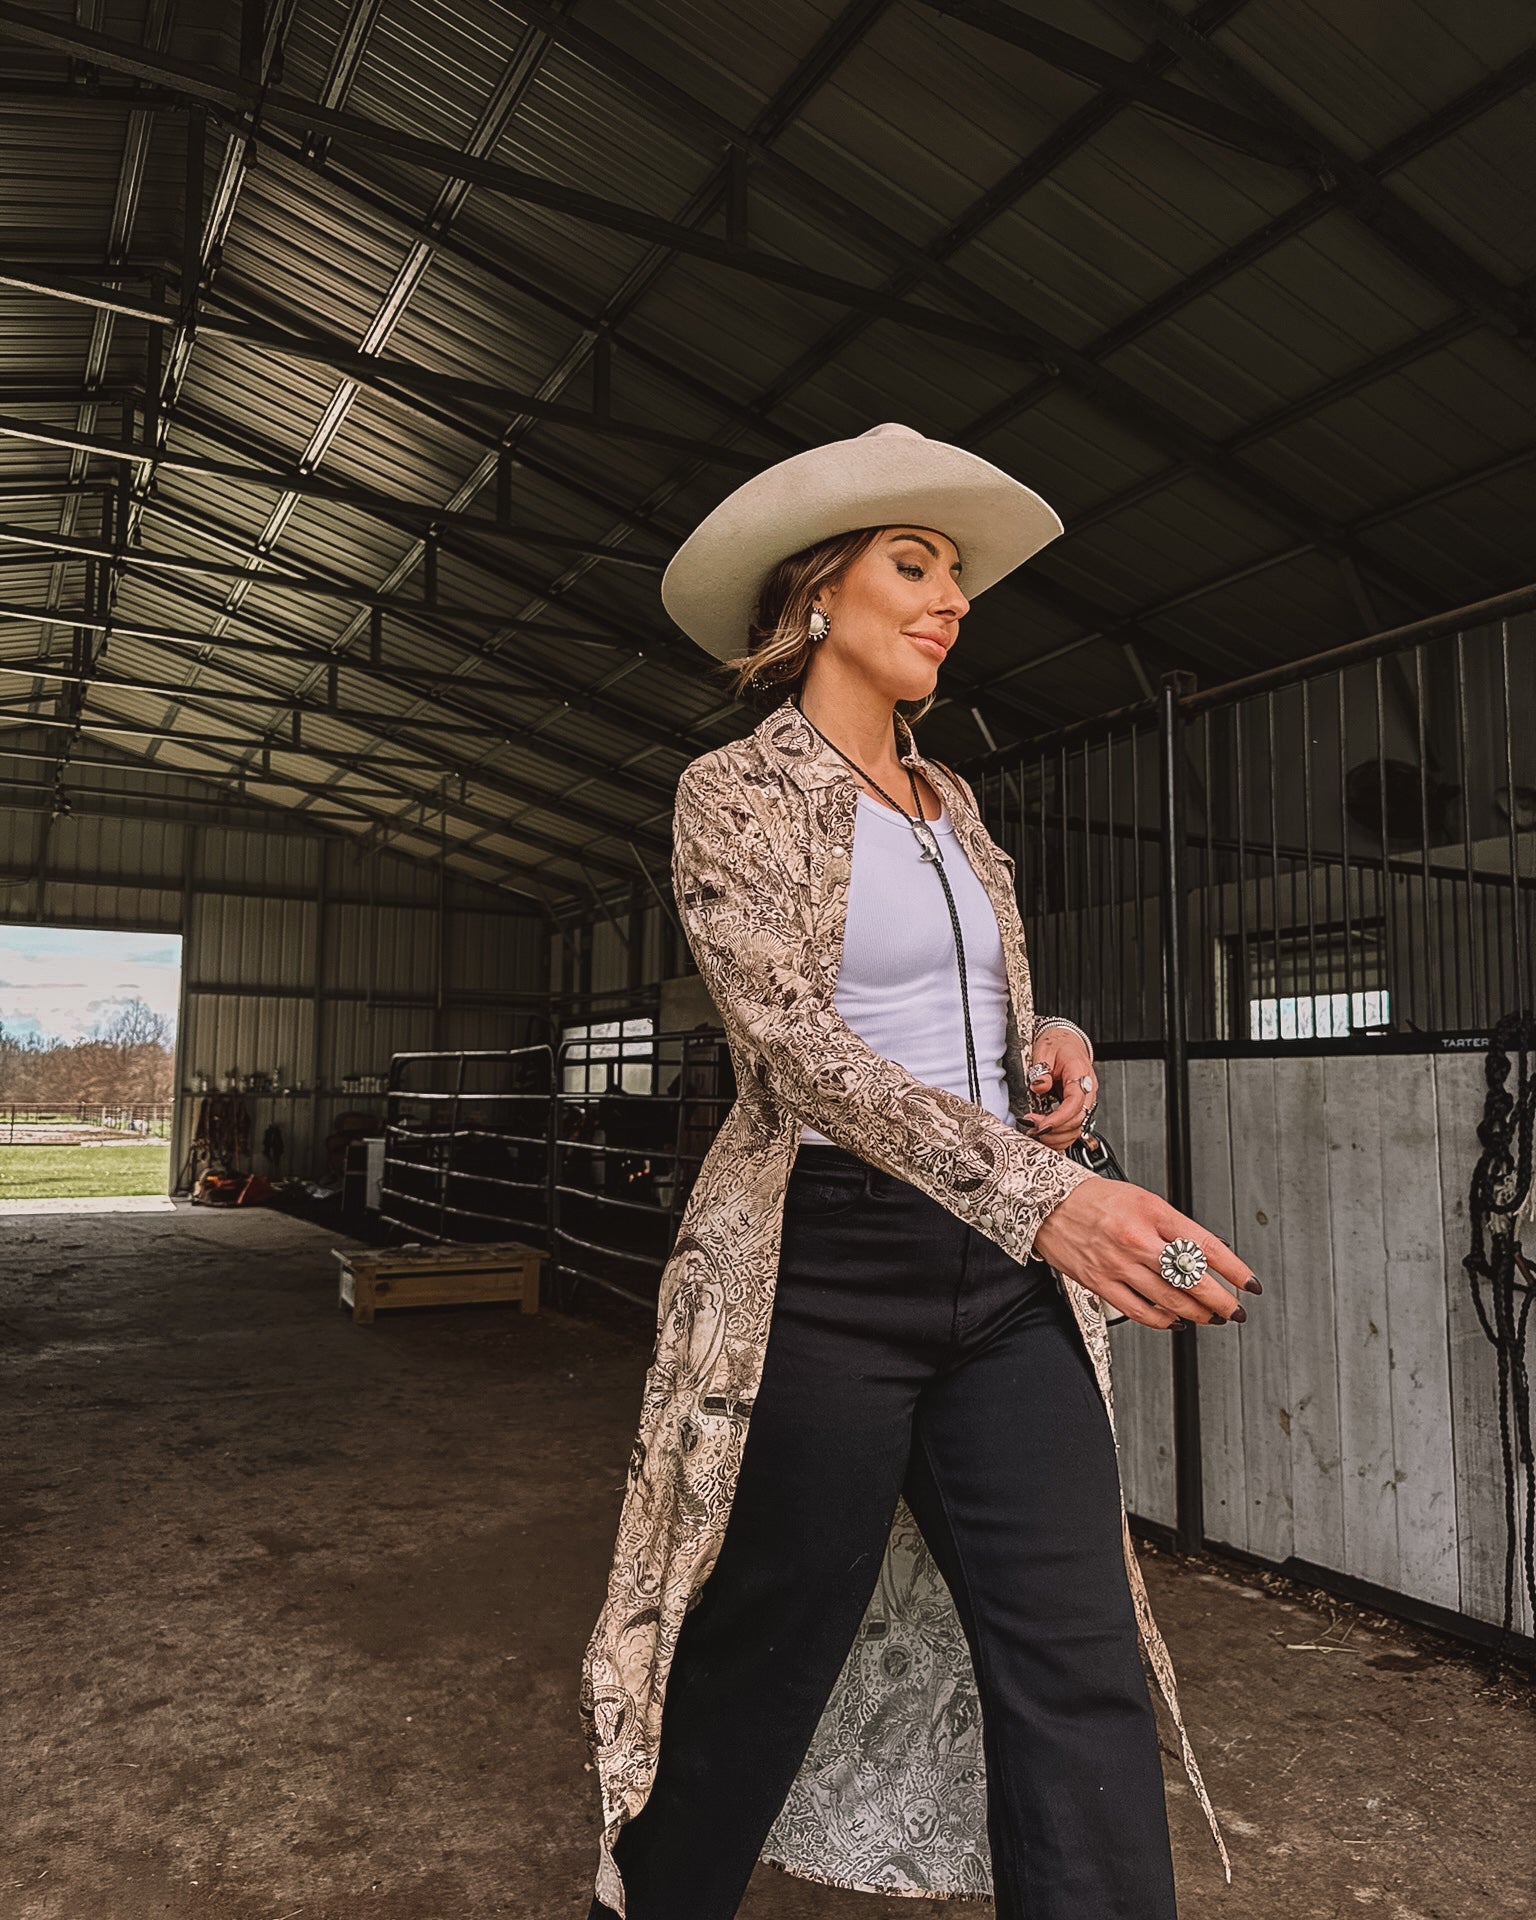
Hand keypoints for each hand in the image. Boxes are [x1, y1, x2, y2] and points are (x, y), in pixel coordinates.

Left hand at [1020, 1027, 1095, 1150]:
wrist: (1066, 1041)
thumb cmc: (1057, 1044)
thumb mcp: (1044, 1050)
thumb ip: (1041, 1069)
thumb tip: (1039, 1086)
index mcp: (1080, 1073)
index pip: (1075, 1102)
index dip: (1059, 1118)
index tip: (1041, 1125)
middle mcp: (1087, 1089)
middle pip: (1078, 1119)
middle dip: (1055, 1130)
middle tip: (1032, 1129)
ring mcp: (1085, 1100)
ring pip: (1078, 1128)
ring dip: (1057, 1137)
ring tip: (1036, 1133)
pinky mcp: (1078, 1107)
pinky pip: (1074, 1127)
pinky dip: (1061, 1136)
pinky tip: (1046, 1136)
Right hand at [1032, 1175, 1259, 1329]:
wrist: (1046, 1202)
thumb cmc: (1094, 1198)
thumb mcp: (1142, 1199)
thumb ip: (1173, 1227)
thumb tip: (1204, 1254)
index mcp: (1153, 1213)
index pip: (1206, 1246)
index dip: (1234, 1269)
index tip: (1249, 1283)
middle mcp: (1138, 1239)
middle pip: (1192, 1279)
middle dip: (1221, 1301)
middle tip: (1235, 1310)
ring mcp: (1119, 1264)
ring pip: (1170, 1300)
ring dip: (1197, 1314)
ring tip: (1210, 1317)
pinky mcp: (1101, 1283)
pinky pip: (1140, 1312)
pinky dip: (1163, 1322)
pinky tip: (1175, 1322)